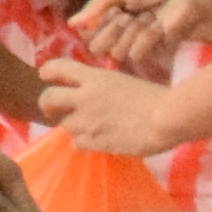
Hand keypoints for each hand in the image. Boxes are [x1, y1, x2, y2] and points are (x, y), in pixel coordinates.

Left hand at [47, 65, 188, 162]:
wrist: (166, 118)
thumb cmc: (156, 96)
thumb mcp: (125, 81)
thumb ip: (104, 86)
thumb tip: (96, 93)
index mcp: (94, 78)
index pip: (59, 68)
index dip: (48, 71)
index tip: (45, 76)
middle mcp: (84, 97)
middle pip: (48, 98)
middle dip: (47, 104)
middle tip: (52, 109)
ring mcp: (88, 121)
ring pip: (65, 125)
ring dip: (74, 126)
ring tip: (89, 128)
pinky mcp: (95, 142)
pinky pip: (78, 144)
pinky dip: (84, 143)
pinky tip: (97, 142)